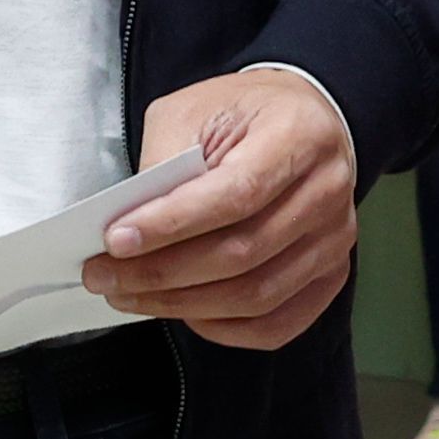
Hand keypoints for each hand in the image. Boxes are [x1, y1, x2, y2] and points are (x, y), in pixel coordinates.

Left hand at [84, 69, 358, 348]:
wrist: (305, 123)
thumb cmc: (244, 115)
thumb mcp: (194, 110)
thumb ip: (166, 160)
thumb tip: (129, 225)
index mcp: (298, 136)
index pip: (236, 194)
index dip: (172, 224)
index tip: (115, 240)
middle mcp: (327, 193)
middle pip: (242, 254)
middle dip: (161, 273)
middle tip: (103, 275)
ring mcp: (335, 241)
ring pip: (254, 296)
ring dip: (180, 304)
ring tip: (128, 294)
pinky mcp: (329, 276)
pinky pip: (274, 324)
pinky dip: (221, 328)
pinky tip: (181, 310)